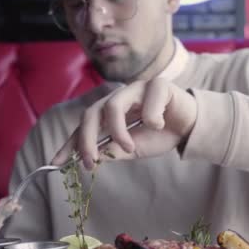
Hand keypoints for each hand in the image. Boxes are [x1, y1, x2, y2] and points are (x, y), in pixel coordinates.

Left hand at [52, 78, 197, 169]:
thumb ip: (113, 150)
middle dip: (87, 139)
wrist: (192, 128)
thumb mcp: (134, 149)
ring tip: (129, 146)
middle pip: (91, 112)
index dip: (70, 143)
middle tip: (91, 161)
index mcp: (111, 112)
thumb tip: (93, 158)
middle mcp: (120, 97)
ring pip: (113, 105)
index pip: (85, 125)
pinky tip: (159, 126)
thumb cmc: (162, 135)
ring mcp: (137, 88)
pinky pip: (147, 102)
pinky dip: (151, 118)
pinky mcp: (158, 85)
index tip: (56, 163)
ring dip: (117, 131)